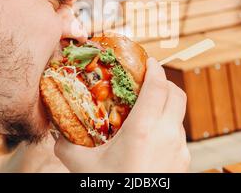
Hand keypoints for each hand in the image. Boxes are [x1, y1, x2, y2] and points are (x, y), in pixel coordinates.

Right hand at [54, 58, 189, 172]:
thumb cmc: (110, 188)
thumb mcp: (83, 167)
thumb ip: (66, 146)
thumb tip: (56, 133)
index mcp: (144, 129)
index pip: (158, 86)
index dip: (154, 68)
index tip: (148, 61)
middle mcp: (167, 134)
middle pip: (176, 94)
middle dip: (164, 81)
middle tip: (147, 80)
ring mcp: (179, 149)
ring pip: (179, 114)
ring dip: (166, 104)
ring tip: (147, 108)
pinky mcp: (183, 163)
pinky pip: (178, 134)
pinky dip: (168, 125)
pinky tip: (151, 135)